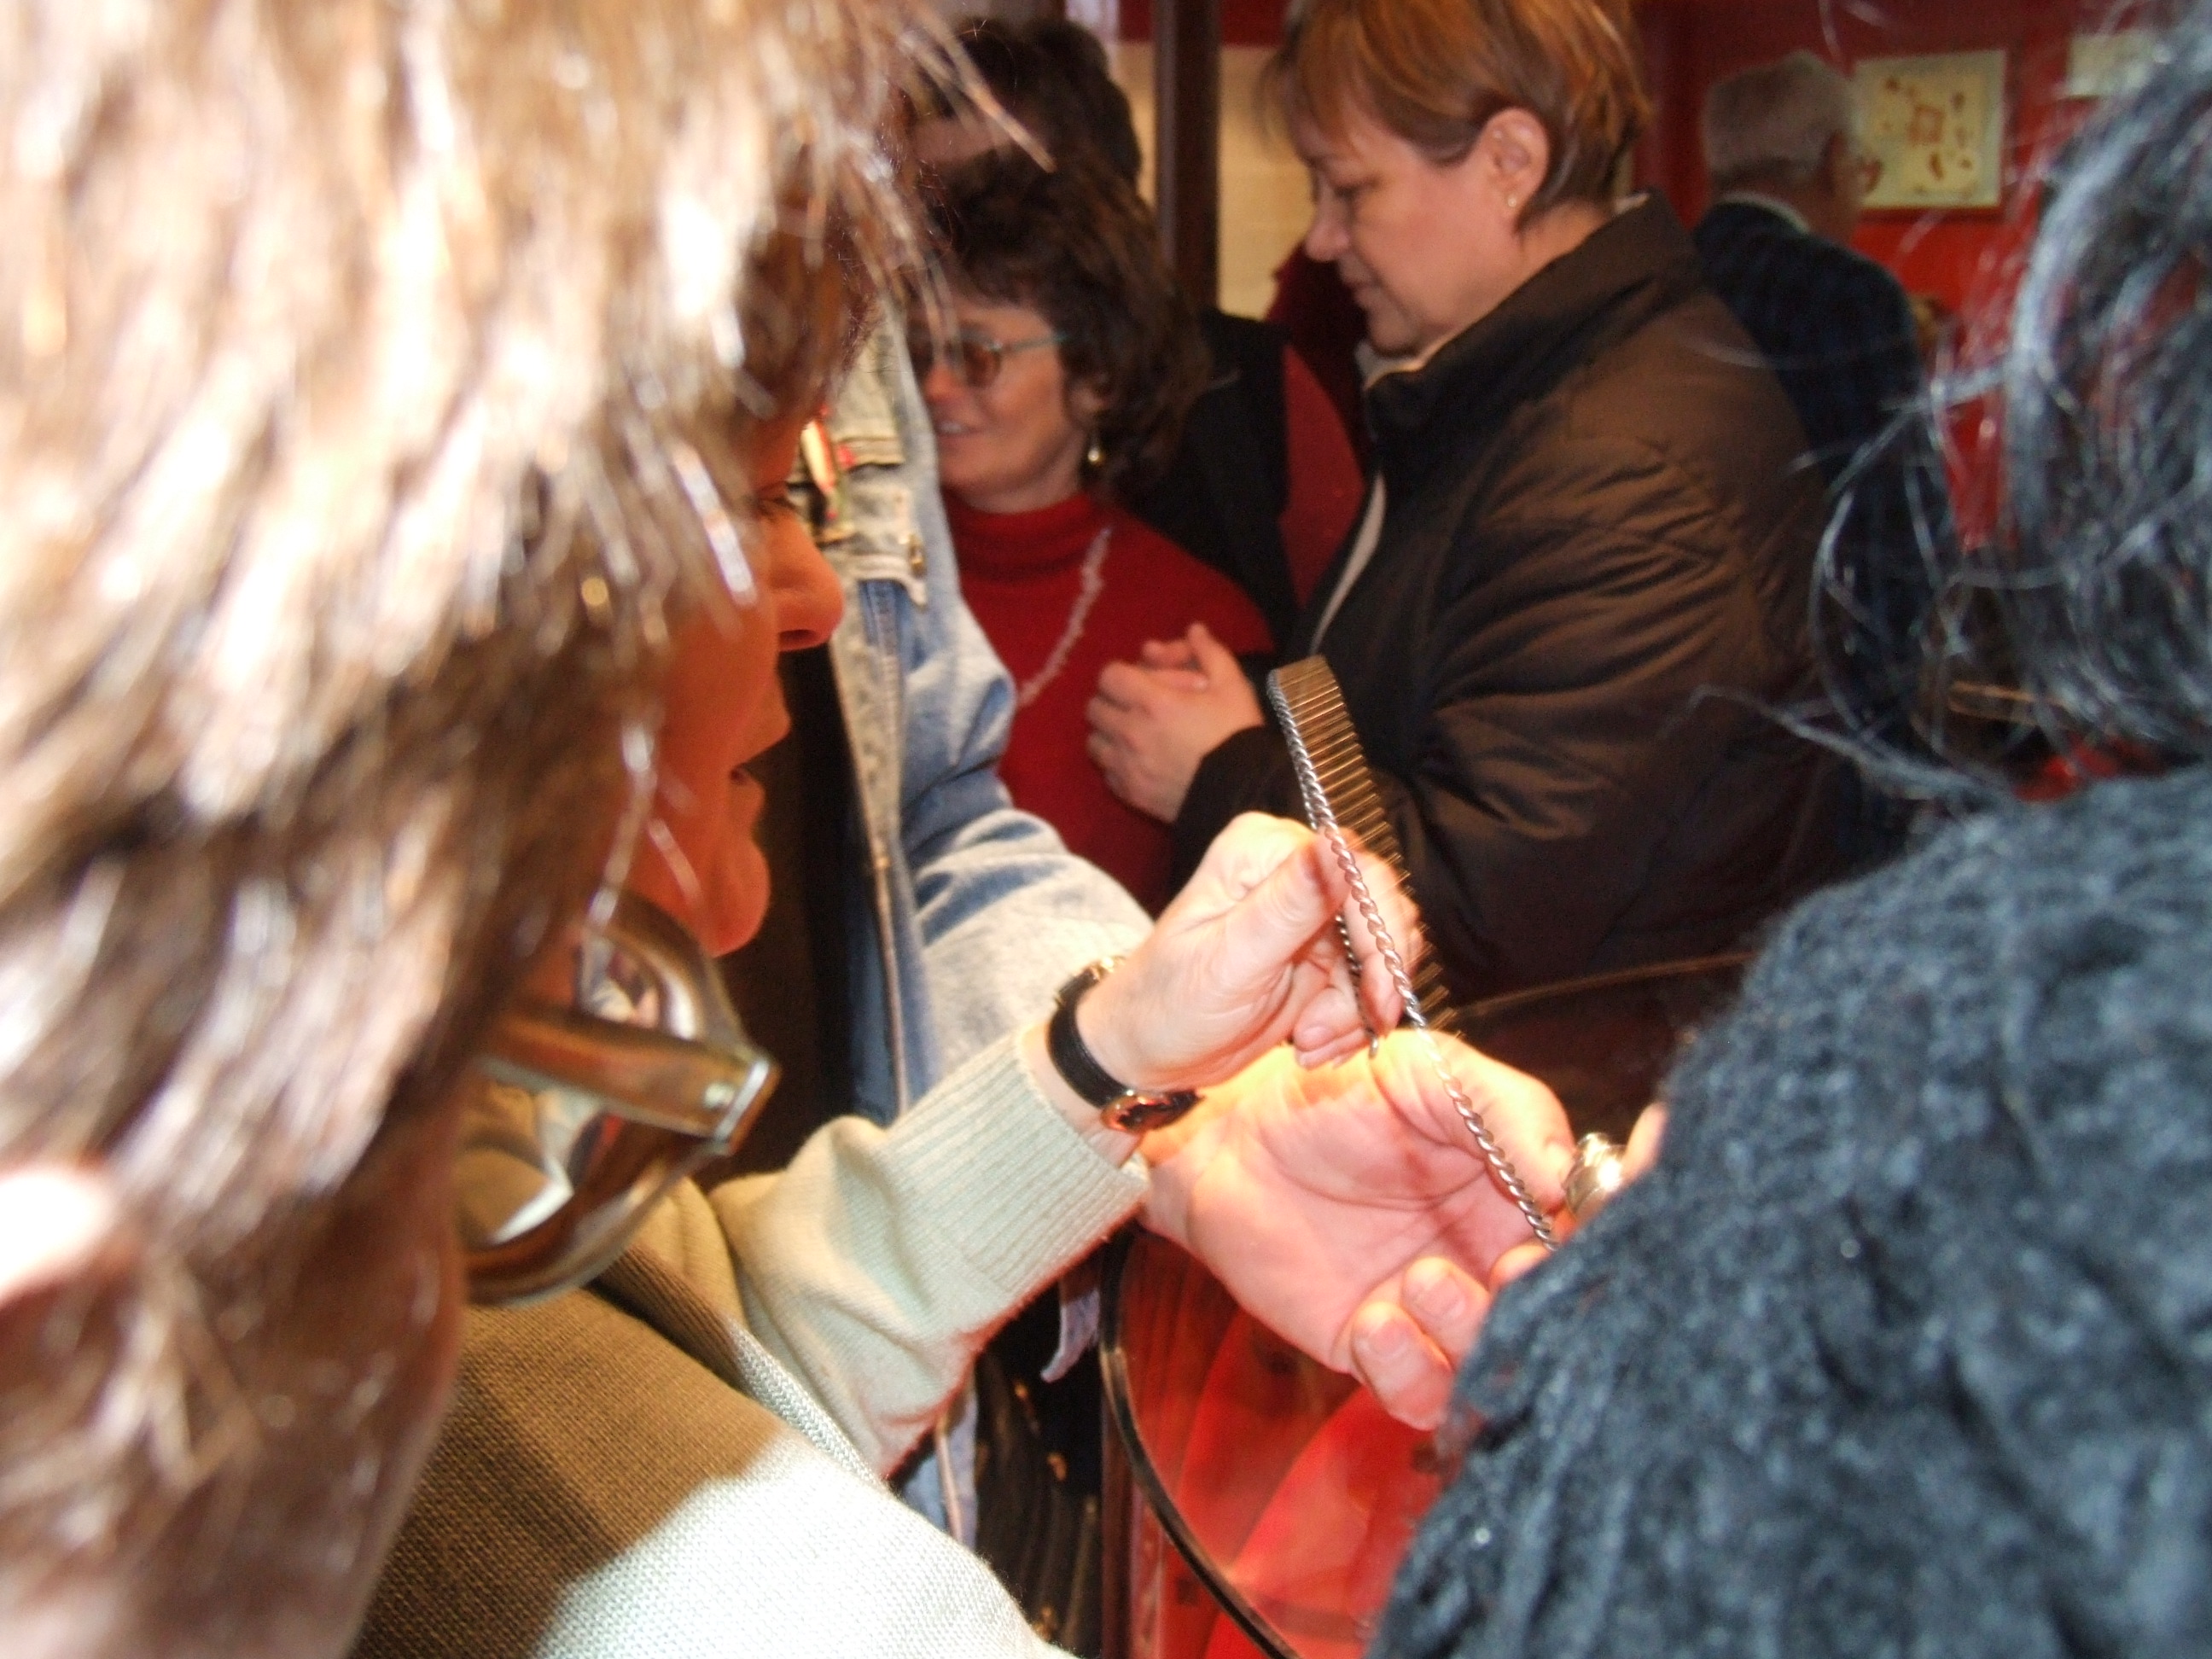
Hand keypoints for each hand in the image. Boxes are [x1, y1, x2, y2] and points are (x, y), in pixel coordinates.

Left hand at [1079, 813, 1411, 1090]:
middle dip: (1370, 983)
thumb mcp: (1229, 960)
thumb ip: (1289, 903)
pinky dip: (1351, 1023)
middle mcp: (1295, 869)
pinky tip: (1309, 1045)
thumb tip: (1338, 844)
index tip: (1376, 996)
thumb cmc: (1168, 1004)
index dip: (1379, 933)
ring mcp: (1313, 913)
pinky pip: (1370, 984)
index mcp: (1264, 850)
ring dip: (1357, 1012)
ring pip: (1383, 955)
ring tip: (1307, 1043)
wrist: (1148, 1052)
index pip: (1359, 871)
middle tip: (1325, 1034)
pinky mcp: (1323, 954)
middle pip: (1383, 913)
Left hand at [1087, 623, 1264, 822]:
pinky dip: (1116, 764)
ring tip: (1133, 735)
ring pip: (1094, 741)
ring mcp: (1126, 766)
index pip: (1109, 676)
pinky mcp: (1130, 793)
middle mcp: (1131, 732)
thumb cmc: (1237, 735)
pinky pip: (1106, 773)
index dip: (1122, 674)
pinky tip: (1139, 762)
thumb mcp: (1233, 686)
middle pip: (1094, 707)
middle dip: (1113, 701)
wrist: (1242, 795)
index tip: (1139, 681)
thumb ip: (1210, 653)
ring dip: (1109, 733)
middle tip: (1136, 706)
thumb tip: (1194, 629)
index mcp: (1153, 702)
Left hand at [1140, 1033, 1577, 1429]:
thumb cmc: (1337, 1091)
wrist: (1232, 1134)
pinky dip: (1407, 1372)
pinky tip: (1375, 1321)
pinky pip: (1416, 1394)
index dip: (1596, 1250)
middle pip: (1547, 1316)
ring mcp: (1431, 1311)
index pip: (1587, 1241)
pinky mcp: (1373, 1348)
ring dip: (1467, 1335)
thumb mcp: (1430, 1072)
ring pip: (1487, 1365)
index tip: (1567, 1234)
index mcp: (1518, 1197)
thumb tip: (1567, 1176)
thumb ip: (1508, 1111)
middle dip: (1536, 1306)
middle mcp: (1485, 1261)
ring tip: (1421, 1280)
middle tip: (1506, 1271)